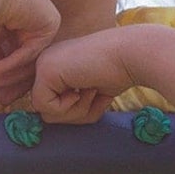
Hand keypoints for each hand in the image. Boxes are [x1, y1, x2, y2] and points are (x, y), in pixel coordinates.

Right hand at [0, 0, 60, 107]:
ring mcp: (43, 22)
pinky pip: (32, 50)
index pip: (15, 55)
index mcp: (18, 23)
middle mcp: (32, 22)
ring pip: (29, 58)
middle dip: (9, 80)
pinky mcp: (50, 22)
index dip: (3, 76)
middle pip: (25, 60)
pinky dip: (13, 61)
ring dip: (8, 74)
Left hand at [28, 26, 148, 124]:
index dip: (75, 111)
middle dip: (75, 114)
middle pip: (47, 111)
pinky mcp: (46, 71)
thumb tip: (47, 120)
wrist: (131, 54)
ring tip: (91, 91)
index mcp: (54, 65)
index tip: (95, 93)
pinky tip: (84, 88)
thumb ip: (68, 104)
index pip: (51, 105)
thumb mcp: (88, 93)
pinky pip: (45, 108)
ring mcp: (43, 65)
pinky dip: (69, 108)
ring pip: (46, 114)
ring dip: (75, 112)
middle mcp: (46, 63)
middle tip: (93, 94)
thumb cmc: (117, 73)